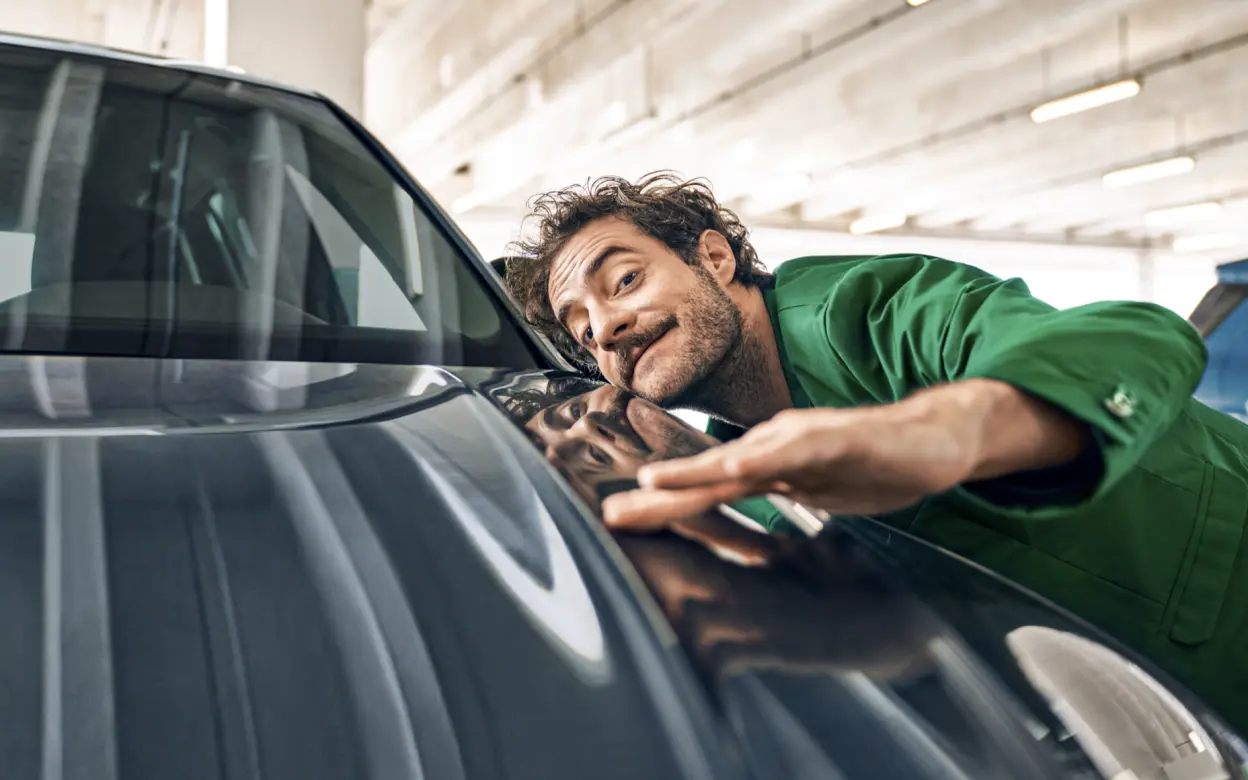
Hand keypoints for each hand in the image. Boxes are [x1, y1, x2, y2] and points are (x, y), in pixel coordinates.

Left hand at [602, 399, 982, 529]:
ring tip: (654, 484)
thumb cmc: (874, 464)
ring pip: (744, 458)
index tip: (625, 523)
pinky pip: (798, 450)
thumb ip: (780, 499)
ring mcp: (807, 441)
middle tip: (614, 516)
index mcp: (770, 464)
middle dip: (661, 497)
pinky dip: (766, 459)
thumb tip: (750, 530)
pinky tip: (740, 467)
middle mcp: (777, 447)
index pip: (709, 491)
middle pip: (709, 476)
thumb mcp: (817, 492)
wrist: (934, 438)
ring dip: (697, 472)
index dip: (667, 508)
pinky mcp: (840, 438)